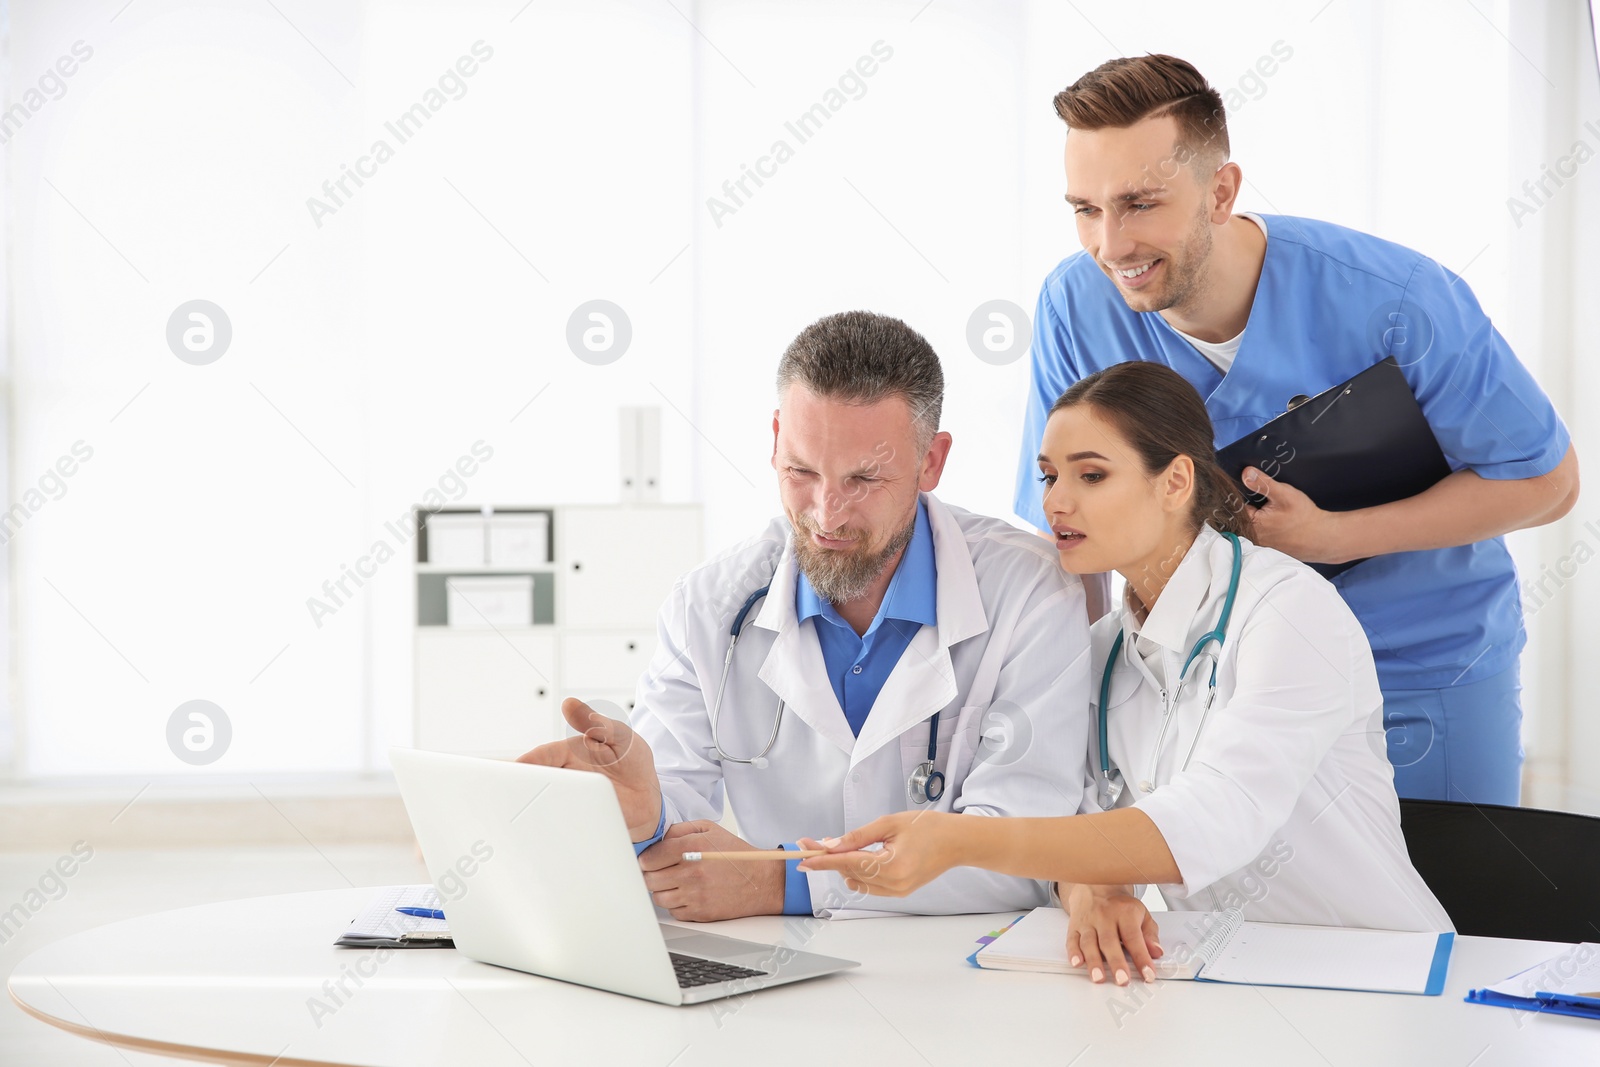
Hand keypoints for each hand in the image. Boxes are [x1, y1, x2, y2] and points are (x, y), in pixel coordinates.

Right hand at [517, 698, 661, 841]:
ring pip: (545, 803)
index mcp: (570, 752)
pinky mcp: (579, 819)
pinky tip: (549, 830)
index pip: (543, 756)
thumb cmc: (632, 761)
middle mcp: (566, 776)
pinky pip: (562, 823)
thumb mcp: (620, 736)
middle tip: (510, 791)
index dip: (528, 762)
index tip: (515, 767)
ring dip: (535, 807)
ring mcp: (572, 799)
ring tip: (523, 812)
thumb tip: (569, 703)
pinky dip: (554, 826)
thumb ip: (596, 722)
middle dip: (522, 785)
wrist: (649, 797)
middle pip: (537, 781)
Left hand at [638, 821, 784, 920]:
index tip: (649, 860)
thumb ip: (680, 830)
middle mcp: (692, 872)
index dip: (646, 859)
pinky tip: (687, 894)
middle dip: (651, 874)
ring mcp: (695, 895)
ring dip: (662, 890)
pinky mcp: (700, 913)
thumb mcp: (710, 830)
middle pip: (650, 879)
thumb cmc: (736, 855)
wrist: (761, 881)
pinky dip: (676, 904)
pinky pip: (673, 912)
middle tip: (659, 871)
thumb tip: (656, 839)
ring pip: (658, 897)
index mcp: (692, 847)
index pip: (650, 857)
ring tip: (674, 883)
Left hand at [796, 811, 960, 895]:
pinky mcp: (899, 893)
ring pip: (856, 882)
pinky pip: (869, 886)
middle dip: (830, 858)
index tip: (803, 856)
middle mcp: (894, 884)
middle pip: (849, 873)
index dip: (823, 860)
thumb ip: (858, 836)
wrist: (956, 842)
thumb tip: (831, 845)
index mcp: (893, 865)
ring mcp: (897, 892)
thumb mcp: (890, 823)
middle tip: (814, 843)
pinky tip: (858, 858)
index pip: (848, 863)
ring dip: (844, 866)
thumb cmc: (928, 827)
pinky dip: (858, 873)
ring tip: (843, 847)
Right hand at [1064, 883, 1162, 985]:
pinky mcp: (1074, 926)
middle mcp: (1104, 916)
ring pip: (1089, 943)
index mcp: (1124, 913)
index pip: (1134, 938)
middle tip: (1122, 979)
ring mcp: (1088, 922)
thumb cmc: (1119, 905)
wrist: (1095, 886)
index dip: (1141, 957)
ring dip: (1093, 961)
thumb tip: (1156, 952)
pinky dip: (1073, 952)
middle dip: (1116, 962)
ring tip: (1099, 978)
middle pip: (1109, 941)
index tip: (1148, 974)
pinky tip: (1077, 962)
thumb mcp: (1141, 914)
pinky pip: (1072, 939)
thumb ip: (1150, 934)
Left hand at [1241, 466, 1349, 563]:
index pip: (1233, 505)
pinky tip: (1274, 516)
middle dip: (1248, 503)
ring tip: (1270, 507)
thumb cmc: (1304, 518)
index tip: (1245, 486)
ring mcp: (1258, 542)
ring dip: (1256, 512)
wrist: (1322, 537)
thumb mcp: (1284, 495)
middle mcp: (1250, 536)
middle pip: (1240, 514)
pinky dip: (1263, 521)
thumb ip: (1263, 484)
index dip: (1239, 492)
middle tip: (1263, 498)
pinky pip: (1258, 529)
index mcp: (1249, 525)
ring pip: (1249, 521)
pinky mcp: (1267, 544)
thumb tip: (1245, 473)